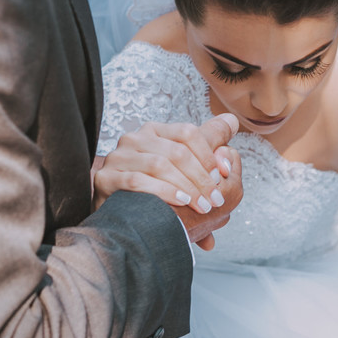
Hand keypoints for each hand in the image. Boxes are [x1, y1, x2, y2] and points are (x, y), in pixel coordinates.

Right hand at [92, 114, 242, 249]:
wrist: (119, 215)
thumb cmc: (157, 189)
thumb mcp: (184, 163)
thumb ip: (208, 142)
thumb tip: (232, 122)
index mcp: (155, 131)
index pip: (188, 132)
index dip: (209, 155)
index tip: (223, 177)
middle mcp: (134, 138)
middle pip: (176, 151)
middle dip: (201, 178)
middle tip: (215, 201)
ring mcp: (117, 157)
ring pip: (159, 165)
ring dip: (186, 187)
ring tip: (201, 206)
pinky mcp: (105, 178)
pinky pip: (137, 181)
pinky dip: (163, 192)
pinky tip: (179, 203)